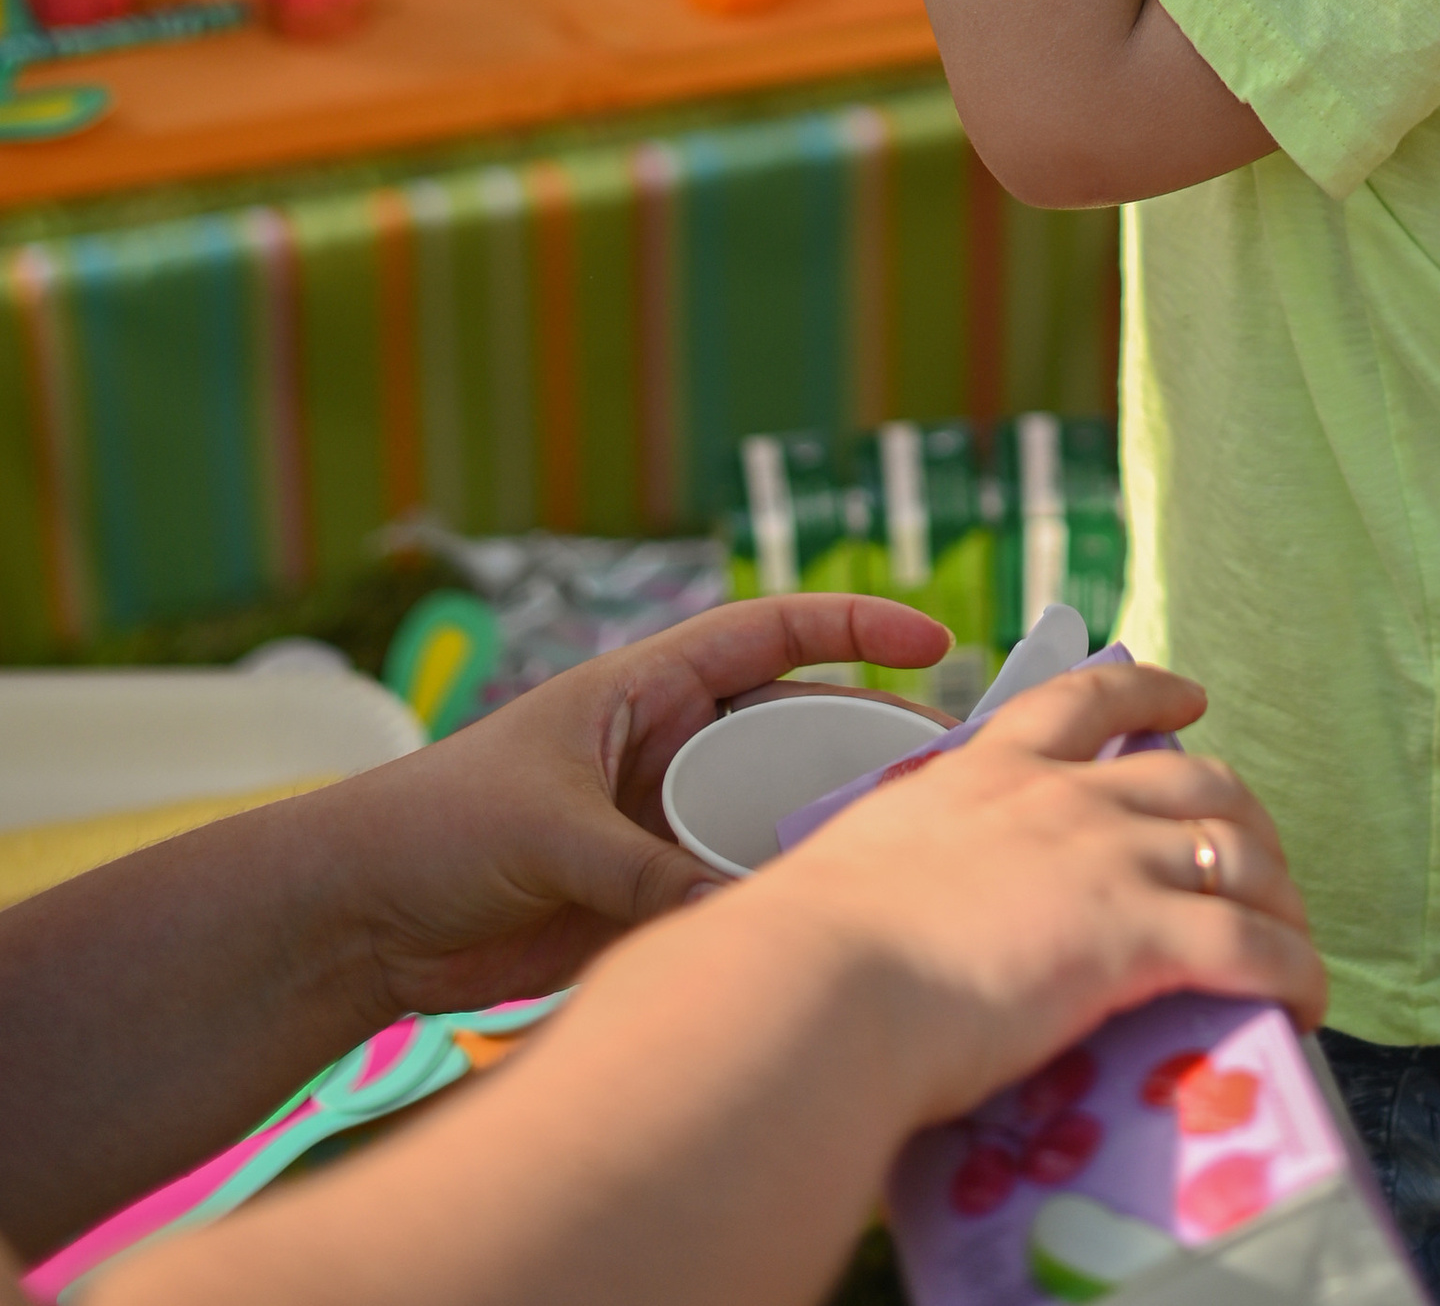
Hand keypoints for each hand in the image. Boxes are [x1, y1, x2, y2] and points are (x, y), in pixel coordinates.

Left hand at [332, 593, 952, 1018]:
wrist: (365, 918)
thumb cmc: (441, 826)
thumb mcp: (549, 831)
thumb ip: (645, 869)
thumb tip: (736, 910)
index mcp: (649, 689)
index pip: (773, 634)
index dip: (856, 629)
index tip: (937, 642)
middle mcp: (672, 749)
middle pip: (797, 734)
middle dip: (872, 746)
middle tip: (957, 773)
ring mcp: (666, 825)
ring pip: (776, 820)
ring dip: (833, 835)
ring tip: (914, 854)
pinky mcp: (651, 900)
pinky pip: (735, 895)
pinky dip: (778, 908)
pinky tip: (828, 927)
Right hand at [775, 660, 1324, 1132]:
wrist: (823, 987)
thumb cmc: (813, 950)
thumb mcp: (865, 868)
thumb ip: (907, 872)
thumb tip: (887, 924)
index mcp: (992, 769)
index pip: (1089, 700)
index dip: (1151, 692)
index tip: (1189, 697)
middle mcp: (1065, 796)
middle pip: (1196, 777)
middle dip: (1243, 816)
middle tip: (1261, 860)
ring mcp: (1108, 857)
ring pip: (1239, 853)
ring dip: (1279, 900)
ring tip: (1293, 942)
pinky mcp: (1139, 934)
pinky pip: (1250, 945)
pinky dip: (1293, 970)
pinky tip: (1307, 1001)